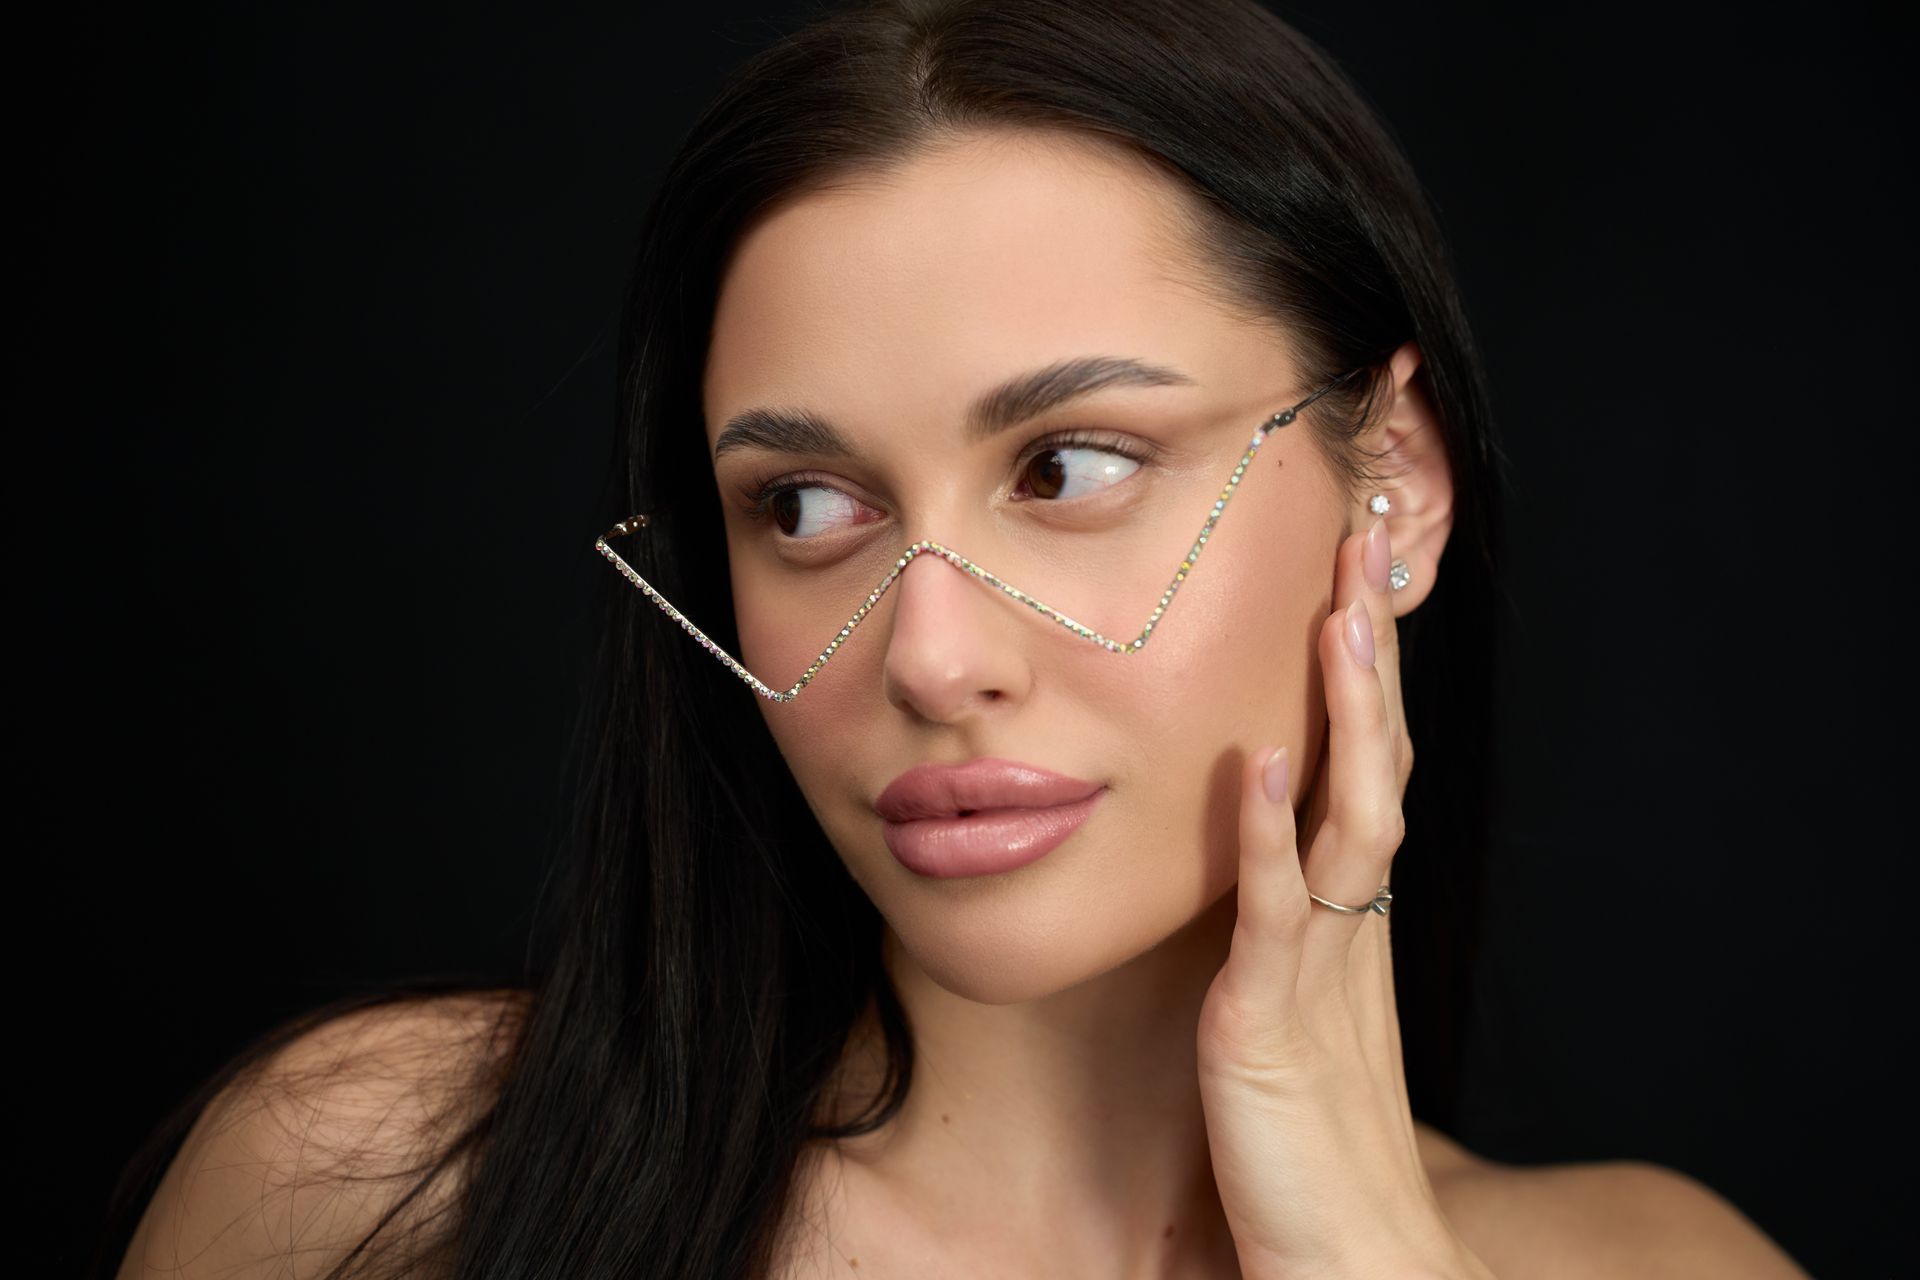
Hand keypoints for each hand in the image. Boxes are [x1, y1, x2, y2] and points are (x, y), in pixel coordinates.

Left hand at [1195, 518, 1493, 1278]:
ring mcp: (1322, 967)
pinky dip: (1273, 836)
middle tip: (1370, 538)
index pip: (1368, 760)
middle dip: (1371, 650)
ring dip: (1350, 712)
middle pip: (1376, 759)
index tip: (1356, 568)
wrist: (1352, 1259)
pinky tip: (1266, 761)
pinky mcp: (1276, 1023)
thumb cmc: (1310, 1141)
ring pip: (1351, 814)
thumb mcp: (1291, 1006)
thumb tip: (1249, 848)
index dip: (1366, 666)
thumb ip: (1276, 925)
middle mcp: (1350, 923)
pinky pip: (1277, 915)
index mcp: (1347, 912)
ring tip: (1343, 613)